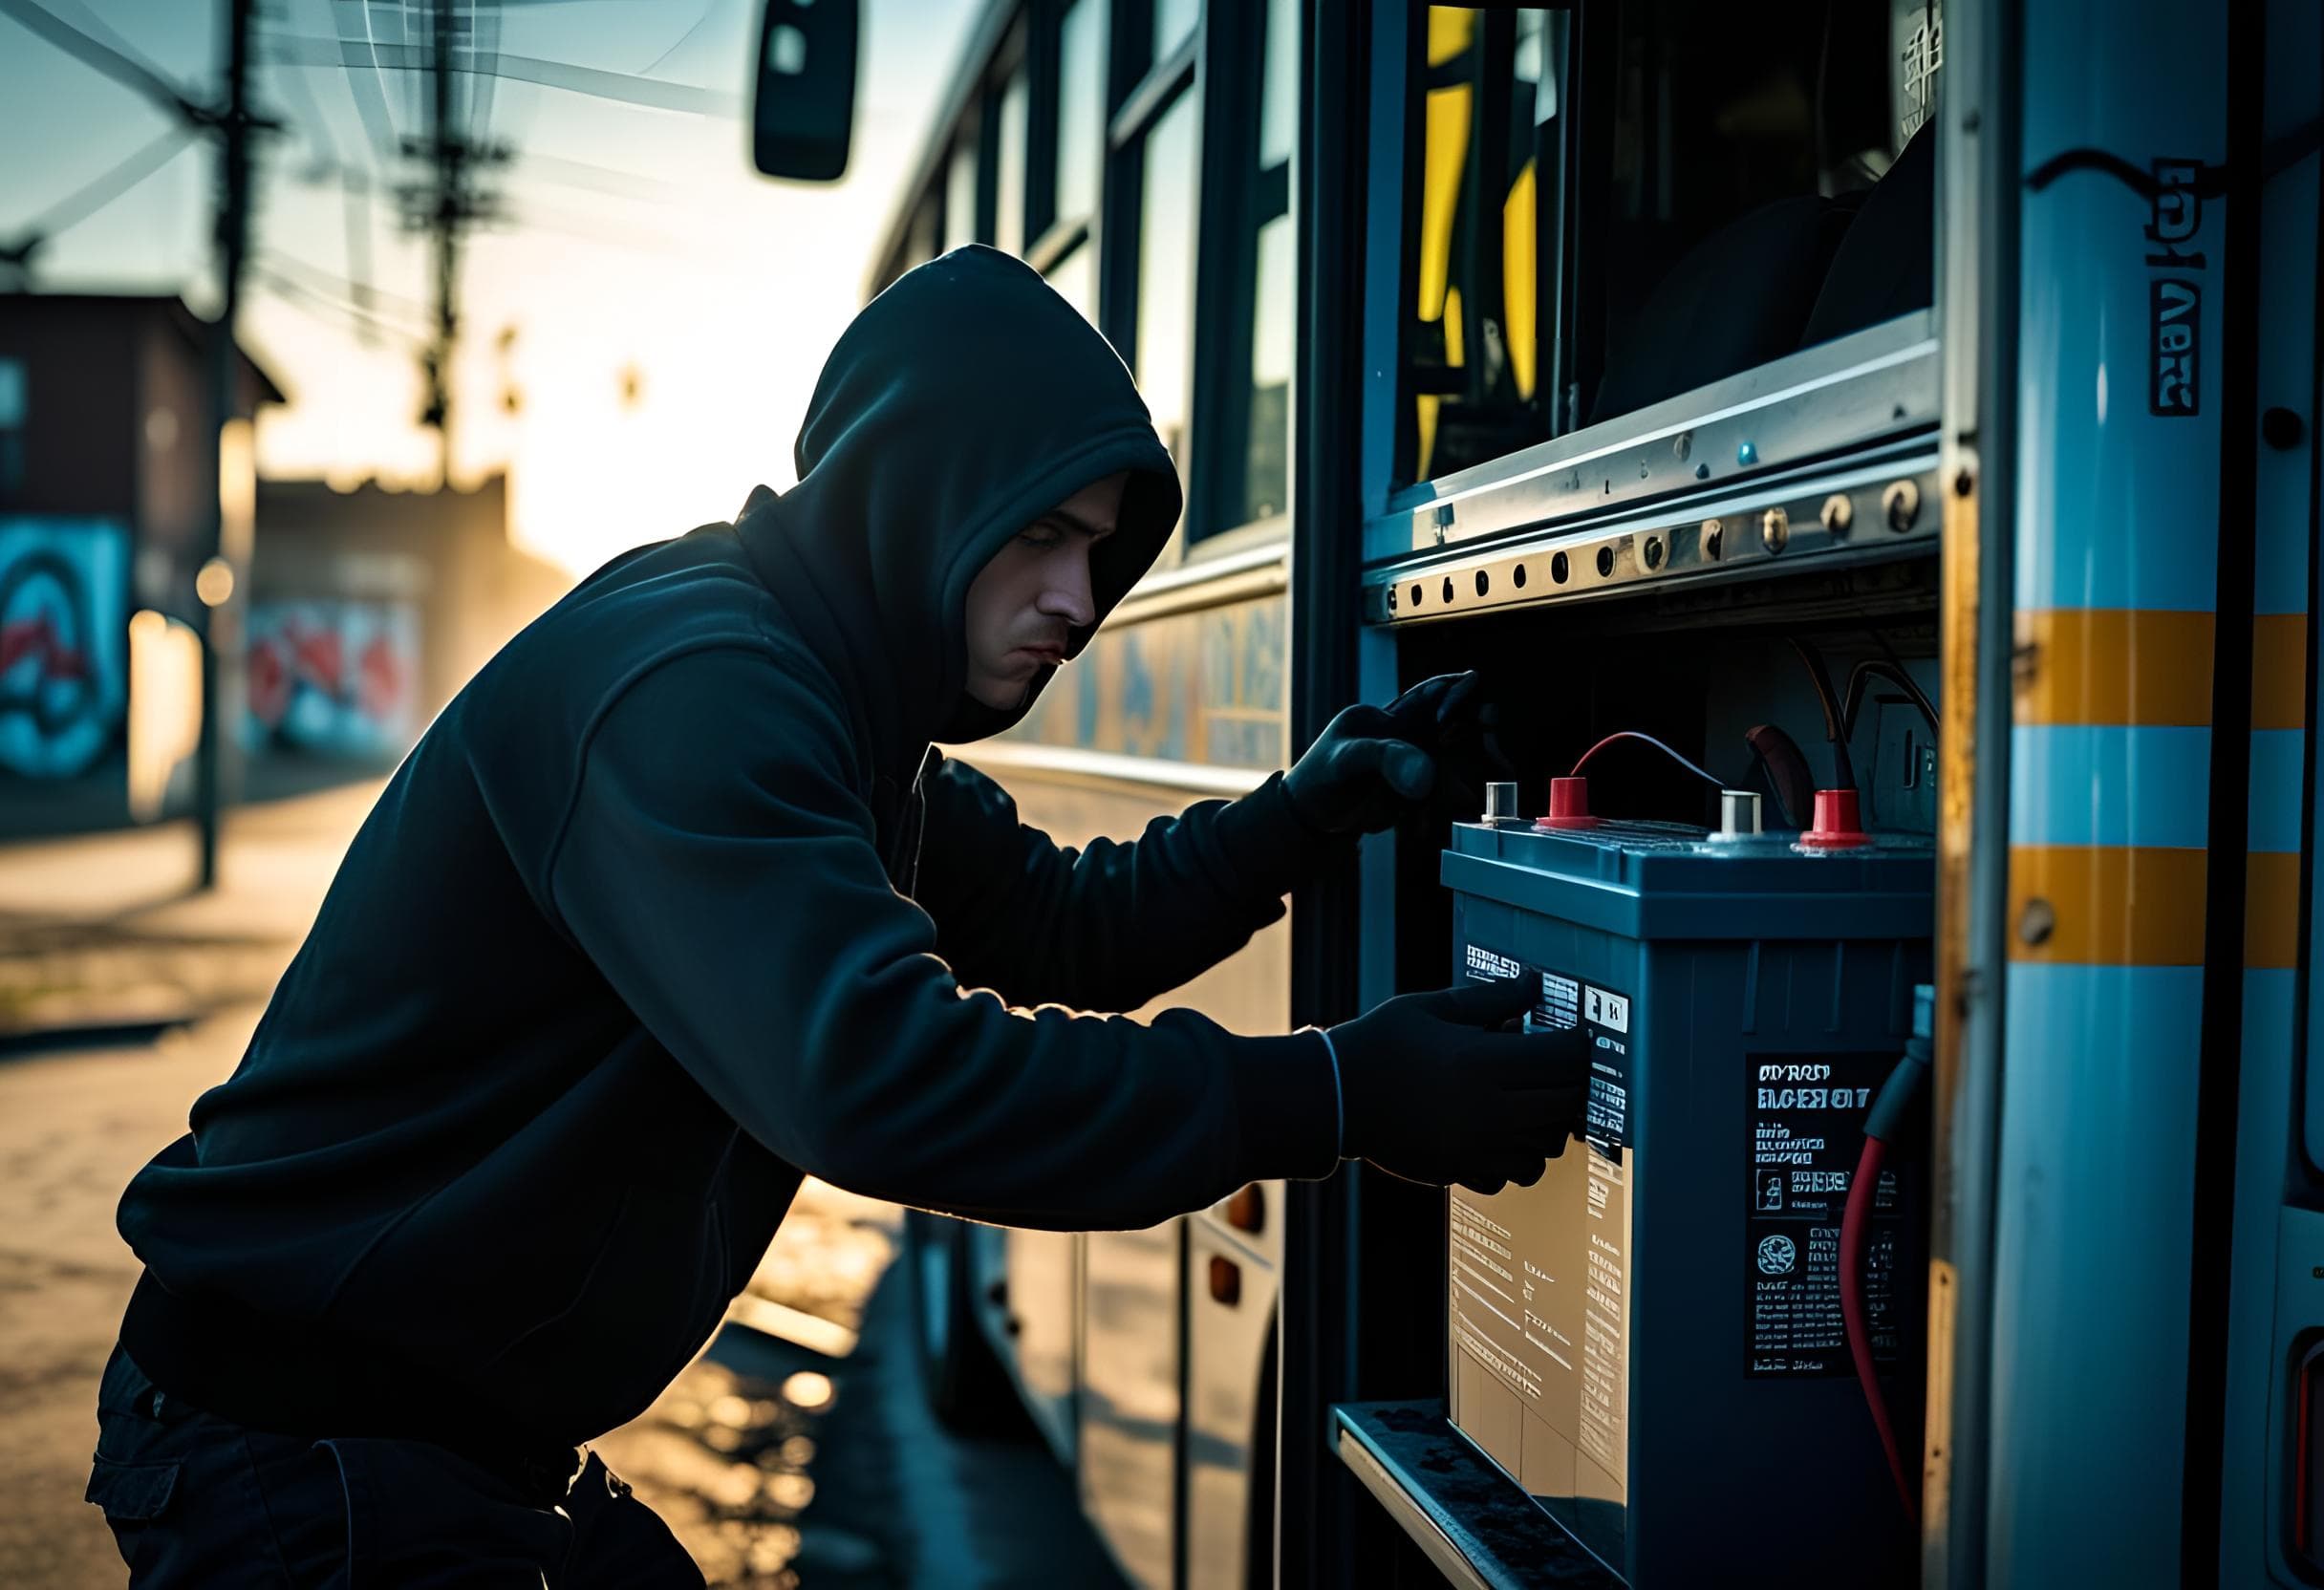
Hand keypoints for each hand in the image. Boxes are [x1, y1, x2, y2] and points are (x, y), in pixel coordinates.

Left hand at [1281, 672, 1498, 835]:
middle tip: (1501, 757)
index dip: (1461, 695)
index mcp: (1386, 716)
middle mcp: (1403, 733)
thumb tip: (1427, 776)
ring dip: (1466, 776)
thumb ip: (1385, 760)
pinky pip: (1441, 790)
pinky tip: (1436, 818)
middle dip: (1481, 734)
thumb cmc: (1318, 783)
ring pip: (1453, 760)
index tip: (1483, 717)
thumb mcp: (1346, 763)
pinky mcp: (1413, 788)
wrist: (1308, 821)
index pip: (1433, 694)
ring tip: (1477, 790)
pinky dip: (1447, 801)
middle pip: (1455, 723)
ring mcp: (1410, 761)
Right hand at [1329, 975, 1587, 1193]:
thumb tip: (1532, 985)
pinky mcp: (1462, 1171)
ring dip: (1551, 1122)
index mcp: (1481, 1062)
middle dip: (1573, 1083)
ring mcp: (1477, 1147)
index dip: (1580, 1045)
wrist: (1334, 1098)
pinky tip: (1502, 1131)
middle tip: (1560, 1067)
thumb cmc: (1380, 1044)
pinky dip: (1520, 1156)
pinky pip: (1515, 1173)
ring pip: (1548, 1146)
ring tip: (1531, 1099)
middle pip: (1566, 1104)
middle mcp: (1487, 1110)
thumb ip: (1490, 998)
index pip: (1563, 1059)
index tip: (1575, 1037)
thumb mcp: (1432, 1008)